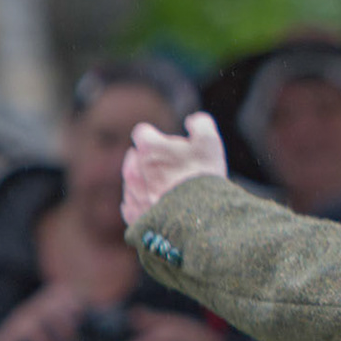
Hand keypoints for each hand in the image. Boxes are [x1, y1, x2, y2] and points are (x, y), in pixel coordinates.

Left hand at [121, 111, 226, 225]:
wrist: (197, 220)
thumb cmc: (202, 179)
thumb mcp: (210, 142)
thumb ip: (201, 124)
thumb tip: (194, 121)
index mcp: (148, 147)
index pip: (143, 132)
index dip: (156, 137)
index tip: (169, 145)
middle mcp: (133, 168)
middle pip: (135, 157)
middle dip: (149, 159)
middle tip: (172, 168)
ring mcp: (132, 193)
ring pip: (132, 181)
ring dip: (145, 181)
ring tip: (167, 190)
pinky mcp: (133, 215)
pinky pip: (131, 205)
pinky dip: (141, 203)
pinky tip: (157, 205)